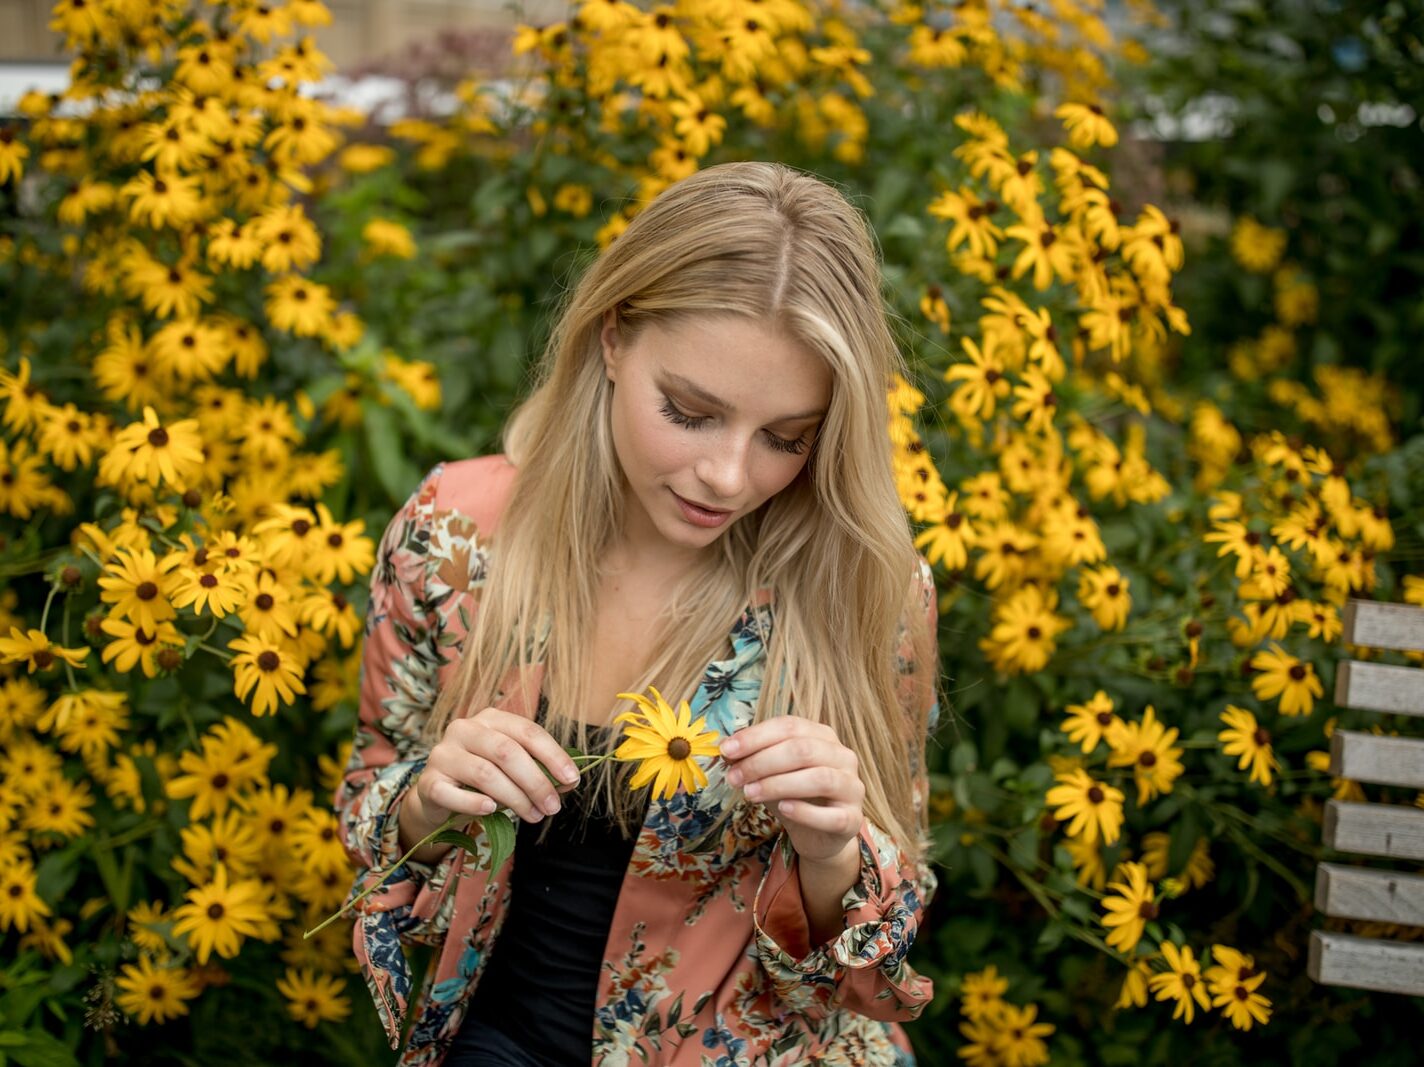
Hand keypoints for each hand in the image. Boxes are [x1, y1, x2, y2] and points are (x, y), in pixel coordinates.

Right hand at [402, 708, 580, 850]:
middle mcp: (465, 729)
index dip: (553, 755)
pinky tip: (491, 810)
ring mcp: (443, 753)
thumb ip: (539, 770)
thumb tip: (570, 781)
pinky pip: (452, 794)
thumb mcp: (513, 769)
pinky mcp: (429, 781)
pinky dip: (474, 804)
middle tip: (552, 807)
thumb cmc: (484, 778)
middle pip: (507, 752)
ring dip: (515, 799)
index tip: (571, 779)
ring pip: (485, 774)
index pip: (528, 731)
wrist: (440, 795)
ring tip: (533, 816)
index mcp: (491, 718)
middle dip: (536, 782)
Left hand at [720, 717, 864, 864]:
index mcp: (823, 736)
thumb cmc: (794, 796)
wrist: (819, 834)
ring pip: (819, 778)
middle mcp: (843, 756)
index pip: (789, 726)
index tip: (727, 750)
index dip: (756, 736)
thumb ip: (751, 758)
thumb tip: (726, 750)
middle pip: (803, 750)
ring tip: (749, 794)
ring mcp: (852, 787)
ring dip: (778, 784)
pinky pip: (831, 815)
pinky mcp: (852, 819)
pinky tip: (782, 809)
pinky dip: (804, 811)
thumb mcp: (769, 773)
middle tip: (733, 778)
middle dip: (762, 762)